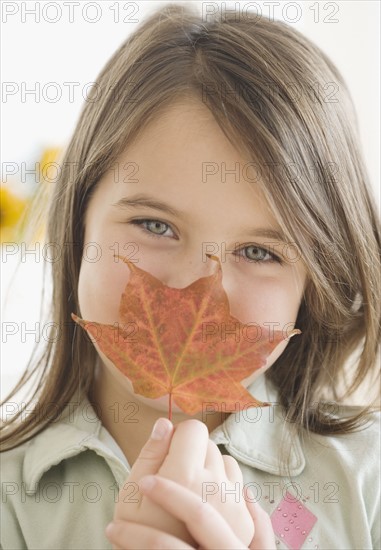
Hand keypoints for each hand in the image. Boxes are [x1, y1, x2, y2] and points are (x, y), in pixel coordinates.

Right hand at [110, 418, 253, 545]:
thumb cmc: (136, 533)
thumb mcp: (130, 494)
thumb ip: (150, 454)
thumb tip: (165, 423)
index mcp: (185, 477)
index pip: (194, 428)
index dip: (177, 437)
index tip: (166, 454)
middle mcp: (215, 488)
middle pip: (209, 444)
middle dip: (192, 453)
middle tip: (174, 477)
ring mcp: (233, 506)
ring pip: (226, 461)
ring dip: (210, 468)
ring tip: (190, 490)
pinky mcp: (244, 522)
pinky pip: (238, 485)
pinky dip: (223, 486)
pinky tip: (204, 502)